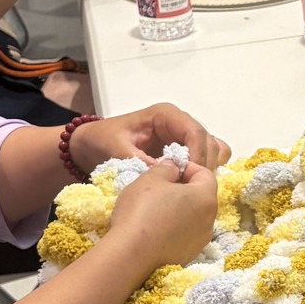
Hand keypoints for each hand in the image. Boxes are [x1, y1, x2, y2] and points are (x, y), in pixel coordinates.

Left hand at [77, 102, 231, 172]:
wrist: (90, 146)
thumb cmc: (102, 142)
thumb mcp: (117, 151)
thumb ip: (141, 162)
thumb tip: (167, 176)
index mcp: (165, 115)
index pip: (194, 132)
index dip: (198, 155)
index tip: (189, 178)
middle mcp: (179, 122)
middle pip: (209, 141)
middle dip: (204, 165)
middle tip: (190, 188)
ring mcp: (183, 136)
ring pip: (213, 149)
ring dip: (207, 168)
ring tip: (190, 187)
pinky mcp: (184, 150)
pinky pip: (206, 158)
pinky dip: (204, 171)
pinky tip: (189, 185)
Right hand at [104, 161, 219, 270]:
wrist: (131, 255)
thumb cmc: (141, 211)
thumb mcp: (150, 179)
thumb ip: (167, 168)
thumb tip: (175, 168)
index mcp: (206, 197)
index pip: (205, 174)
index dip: (187, 167)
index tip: (168, 170)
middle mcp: (210, 220)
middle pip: (202, 196)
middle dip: (184, 188)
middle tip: (160, 188)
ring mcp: (201, 240)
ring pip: (194, 216)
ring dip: (180, 209)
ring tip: (156, 209)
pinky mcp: (189, 255)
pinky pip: (186, 234)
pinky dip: (176, 228)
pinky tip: (156, 229)